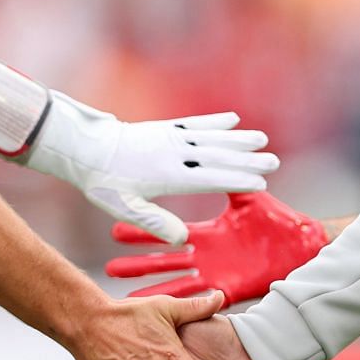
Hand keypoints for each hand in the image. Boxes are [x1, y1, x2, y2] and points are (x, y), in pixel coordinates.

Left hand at [25, 100, 279, 244]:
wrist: (86, 147)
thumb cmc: (105, 182)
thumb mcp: (126, 208)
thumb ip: (154, 223)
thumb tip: (179, 241)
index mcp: (170, 175)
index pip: (212, 178)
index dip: (238, 179)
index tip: (262, 181)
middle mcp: (175, 153)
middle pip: (219, 156)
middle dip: (248, 158)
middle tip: (273, 159)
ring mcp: (172, 137)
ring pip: (212, 137)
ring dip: (238, 138)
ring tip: (262, 138)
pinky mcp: (165, 127)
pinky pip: (196, 123)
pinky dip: (216, 121)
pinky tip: (232, 118)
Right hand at [105, 191, 327, 304]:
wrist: (301, 249)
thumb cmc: (279, 223)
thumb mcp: (250, 202)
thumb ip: (231, 185)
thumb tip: (218, 155)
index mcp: (208, 234)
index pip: (169, 231)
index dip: (145, 232)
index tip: (116, 231)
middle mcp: (206, 256)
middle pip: (164, 260)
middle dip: (137, 263)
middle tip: (109, 266)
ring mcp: (214, 274)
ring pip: (174, 282)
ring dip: (150, 286)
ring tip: (124, 291)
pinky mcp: (226, 291)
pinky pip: (198, 301)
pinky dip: (177, 304)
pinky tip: (158, 310)